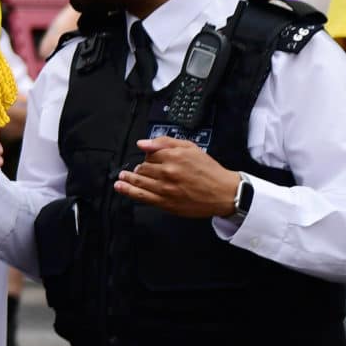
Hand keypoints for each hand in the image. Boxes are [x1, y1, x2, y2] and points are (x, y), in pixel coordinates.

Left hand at [113, 138, 240, 218]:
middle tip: (139, 169)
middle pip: (143, 167)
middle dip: (141, 167)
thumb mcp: (191, 148)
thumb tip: (143, 143)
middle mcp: (167, 172)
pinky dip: (128, 190)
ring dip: (128, 177)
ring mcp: (165, 188)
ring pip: (139, 181)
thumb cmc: (210, 171)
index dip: (149, 156)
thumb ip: (165, 142)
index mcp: (174, 156)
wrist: (224, 193)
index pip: (150, 154)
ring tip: (122, 176)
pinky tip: (121, 186)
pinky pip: (142, 196)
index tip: (150, 158)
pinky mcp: (166, 202)